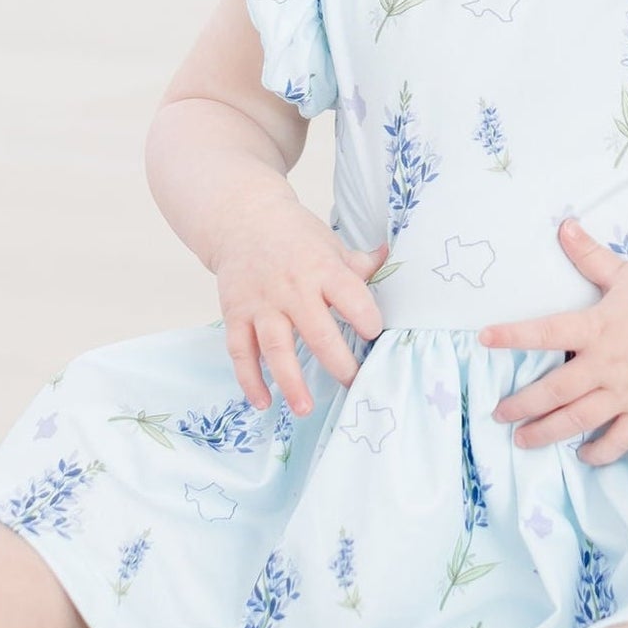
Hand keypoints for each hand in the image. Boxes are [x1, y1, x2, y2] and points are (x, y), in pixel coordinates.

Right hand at [214, 193, 387, 416]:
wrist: (243, 219)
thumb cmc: (295, 237)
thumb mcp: (330, 243)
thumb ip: (359, 264)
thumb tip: (392, 259)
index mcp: (322, 269)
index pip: (352, 297)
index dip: (367, 319)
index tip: (375, 335)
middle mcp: (293, 289)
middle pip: (318, 333)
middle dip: (339, 364)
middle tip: (354, 385)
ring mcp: (262, 304)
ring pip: (277, 348)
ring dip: (291, 382)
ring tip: (305, 409)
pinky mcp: (236, 315)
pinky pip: (241, 352)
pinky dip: (249, 379)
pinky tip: (263, 402)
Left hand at [478, 219, 627, 464]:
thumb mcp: (625, 272)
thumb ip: (589, 255)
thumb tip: (564, 225)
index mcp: (597, 328)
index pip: (546, 333)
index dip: (512, 336)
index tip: (483, 338)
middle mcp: (607, 364)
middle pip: (556, 390)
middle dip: (522, 404)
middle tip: (497, 414)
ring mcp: (627, 392)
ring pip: (581, 419)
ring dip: (548, 432)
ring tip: (522, 440)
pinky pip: (621, 439)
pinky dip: (601, 452)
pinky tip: (582, 456)